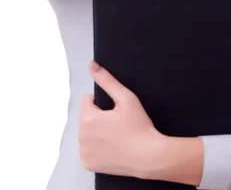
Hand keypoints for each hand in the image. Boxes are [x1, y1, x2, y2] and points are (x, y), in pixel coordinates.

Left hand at [79, 61, 163, 178]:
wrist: (149, 157)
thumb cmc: (138, 126)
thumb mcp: (126, 98)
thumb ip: (107, 80)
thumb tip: (91, 65)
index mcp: (88, 119)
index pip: (87, 101)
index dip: (102, 104)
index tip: (115, 112)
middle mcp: (81, 137)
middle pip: (86, 118)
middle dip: (98, 118)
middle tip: (118, 125)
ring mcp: (84, 153)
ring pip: (87, 133)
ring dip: (96, 132)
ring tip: (116, 136)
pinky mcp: (88, 164)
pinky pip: (88, 150)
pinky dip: (96, 148)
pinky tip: (112, 149)